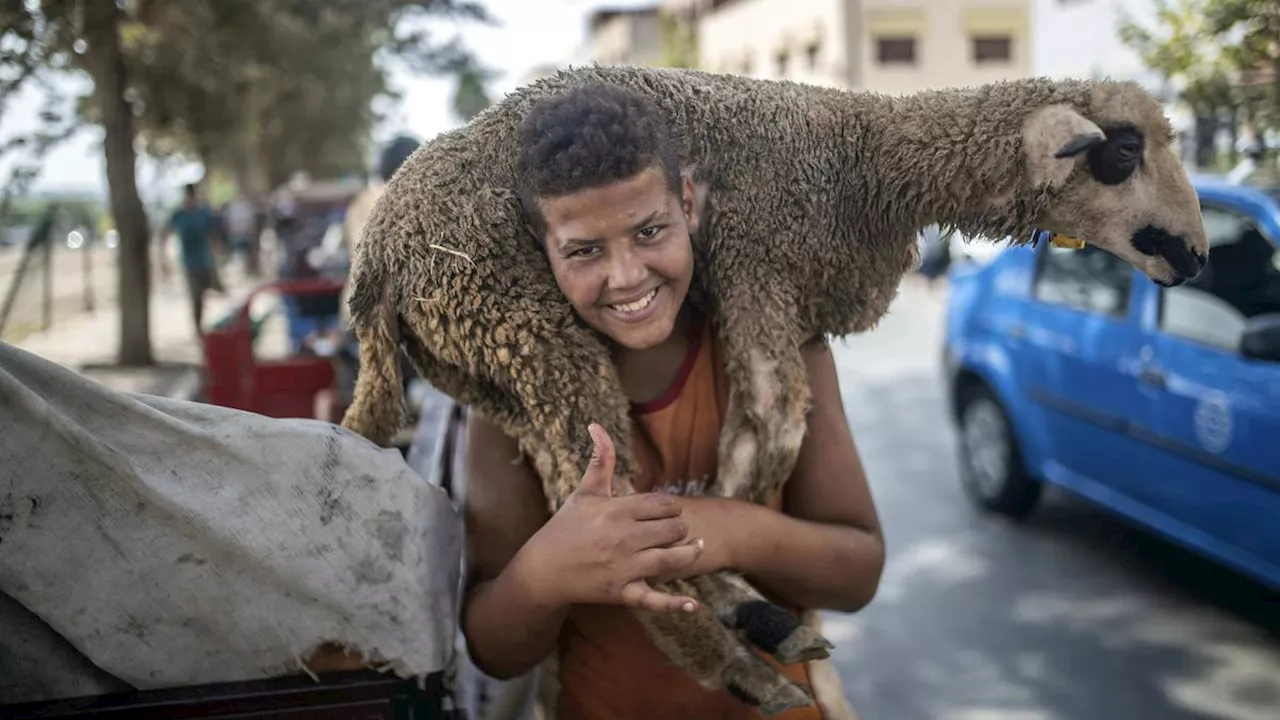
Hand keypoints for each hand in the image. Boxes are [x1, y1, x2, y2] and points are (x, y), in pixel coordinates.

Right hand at [512, 423, 703, 613]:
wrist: (542, 569)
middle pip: (674, 529)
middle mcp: (625, 538)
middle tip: (673, 530)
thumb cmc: (564, 527)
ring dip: (689, 552)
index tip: (665, 511)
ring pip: (673, 558)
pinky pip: (654, 600)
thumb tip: (597, 425)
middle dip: (678, 528)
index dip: (671, 507)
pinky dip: (675, 604)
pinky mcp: (622, 593)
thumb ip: (600, 460)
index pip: (664, 504)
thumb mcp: (584, 492)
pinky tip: (693, 606)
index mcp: (618, 510)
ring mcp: (625, 567)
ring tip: (695, 547)